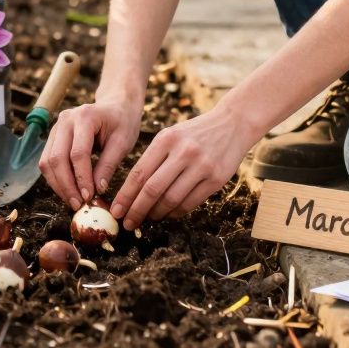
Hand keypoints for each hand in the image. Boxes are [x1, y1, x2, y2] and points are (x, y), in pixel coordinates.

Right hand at [39, 101, 140, 210]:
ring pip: (47, 162)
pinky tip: (68, 190)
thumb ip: (108, 165)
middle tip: (78, 204)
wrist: (116, 105)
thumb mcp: (122, 142)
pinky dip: (55, 178)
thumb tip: (97, 190)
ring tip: (73, 201)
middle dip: (66, 185)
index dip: (82, 178)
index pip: (78, 153)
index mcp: (85, 116)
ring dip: (58, 184)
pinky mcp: (53, 137)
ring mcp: (56, 127)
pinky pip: (47, 161)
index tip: (89, 197)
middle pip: (57, 158)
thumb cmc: (122, 122)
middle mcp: (65, 120)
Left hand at [110, 106, 255, 229]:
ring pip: (171, 199)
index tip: (116, 210)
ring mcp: (201, 166)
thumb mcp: (171, 135)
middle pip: (152, 189)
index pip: (139, 173)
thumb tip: (132, 193)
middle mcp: (183, 152)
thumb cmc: (195, 133)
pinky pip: (190, 203)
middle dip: (136, 210)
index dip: (125, 196)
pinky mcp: (216, 179)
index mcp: (166, 139)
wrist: (232, 124)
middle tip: (127, 223)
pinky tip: (168, 213)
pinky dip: (175, 212)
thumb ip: (153, 159)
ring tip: (148, 218)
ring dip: (156, 213)